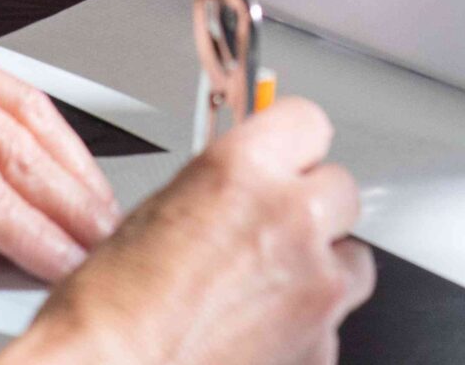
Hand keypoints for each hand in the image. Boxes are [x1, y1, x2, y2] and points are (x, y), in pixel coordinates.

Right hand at [3, 99, 372, 364]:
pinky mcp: (322, 348)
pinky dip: (306, 328)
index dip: (296, 146)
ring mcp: (315, 289)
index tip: (291, 160)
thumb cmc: (113, 306)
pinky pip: (332, 325)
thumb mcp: (161, 210)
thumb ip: (226, 190)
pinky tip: (259, 334)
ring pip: (352, 263)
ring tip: (267, 291)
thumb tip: (251, 190)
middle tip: (275, 233)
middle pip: (342, 190)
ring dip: (321, 270)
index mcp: (243, 172)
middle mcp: (290, 220)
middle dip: (314, 209)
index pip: (309, 123)